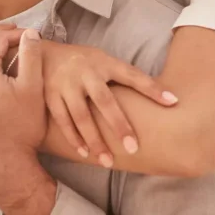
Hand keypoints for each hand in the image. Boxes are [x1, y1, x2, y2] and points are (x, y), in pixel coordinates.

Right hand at [42, 43, 177, 167]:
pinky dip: (73, 137)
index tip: (172, 102)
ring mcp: (65, 84)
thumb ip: (126, 77)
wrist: (42, 54)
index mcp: (104, 62)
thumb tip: (162, 96)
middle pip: (104, 100)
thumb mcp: (104, 61)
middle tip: (133, 148)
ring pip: (81, 115)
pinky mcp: (49, 96)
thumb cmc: (83, 62)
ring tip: (107, 161)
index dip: (152, 88)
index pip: (132, 75)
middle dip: (118, 125)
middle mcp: (85, 72)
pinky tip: (84, 152)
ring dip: (95, 140)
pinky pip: (62, 120)